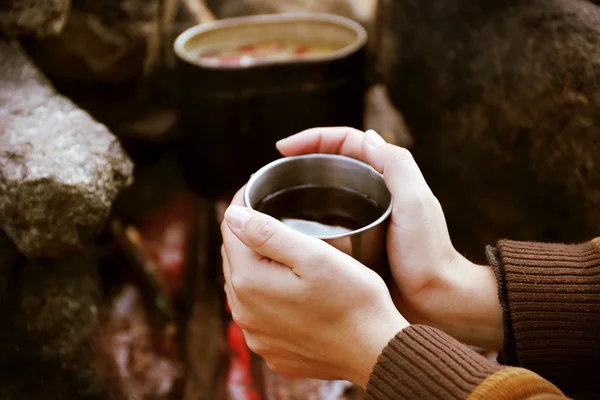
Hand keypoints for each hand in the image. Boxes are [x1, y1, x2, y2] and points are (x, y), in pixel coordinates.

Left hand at [221, 189, 407, 387]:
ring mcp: (256, 336)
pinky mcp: (272, 350)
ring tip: (282, 250)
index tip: (256, 189)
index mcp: (249, 283)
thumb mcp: (314, 255)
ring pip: (244, 287)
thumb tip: (231, 216)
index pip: (230, 231)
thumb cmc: (353, 299)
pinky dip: (267, 297)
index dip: (242, 205)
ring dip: (255, 266)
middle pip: (234, 259)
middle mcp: (244, 313)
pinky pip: (258, 314)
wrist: (377, 352)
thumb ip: (267, 233)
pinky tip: (290, 290)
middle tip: (272, 216)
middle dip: (248, 235)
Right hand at [276, 127, 502, 349]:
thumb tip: (367, 137)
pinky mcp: (354, 241)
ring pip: (325, 194)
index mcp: (388, 175)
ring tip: (273, 201)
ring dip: (299, 192)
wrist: (435, 301)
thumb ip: (398, 167)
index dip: (313, 139)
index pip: (345, 142)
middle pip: (331, 164)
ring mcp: (362, 217)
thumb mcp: (416, 203)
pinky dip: (305, 220)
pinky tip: (287, 231)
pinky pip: (325, 222)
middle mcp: (373, 191)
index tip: (283, 149)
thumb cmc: (428, 254)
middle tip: (272, 174)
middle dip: (300, 162)